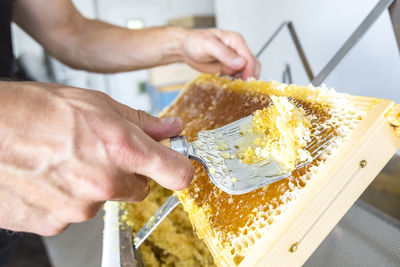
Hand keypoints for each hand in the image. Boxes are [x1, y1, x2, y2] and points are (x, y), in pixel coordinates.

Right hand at [0, 81, 192, 235]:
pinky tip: (50, 176)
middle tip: (99, 153)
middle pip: (139, 189)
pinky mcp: (55, 223)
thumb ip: (142, 122)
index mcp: (123, 151)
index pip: (177, 173)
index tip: (174, 164)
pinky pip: (74, 212)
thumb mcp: (98, 104)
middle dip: (126, 174)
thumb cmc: (37, 111)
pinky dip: (67, 197)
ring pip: (103, 200)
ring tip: (66, 160)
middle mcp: (106, 185)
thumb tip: (170, 128)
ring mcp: (80, 208)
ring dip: (92, 185)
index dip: (178, 168)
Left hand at [181, 28, 260, 79]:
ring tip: (239, 88)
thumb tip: (241, 63)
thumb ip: (225, 54)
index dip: (249, 70)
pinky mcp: (229, 67)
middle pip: (253, 64)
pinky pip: (239, 75)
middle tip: (244, 87)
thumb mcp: (209, 45)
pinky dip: (239, 82)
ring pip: (248, 71)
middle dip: (251, 76)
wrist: (186, 48)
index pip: (249, 57)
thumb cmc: (195, 42)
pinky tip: (233, 86)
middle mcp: (237, 50)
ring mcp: (234, 59)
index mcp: (235, 41)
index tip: (246, 80)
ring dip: (246, 80)